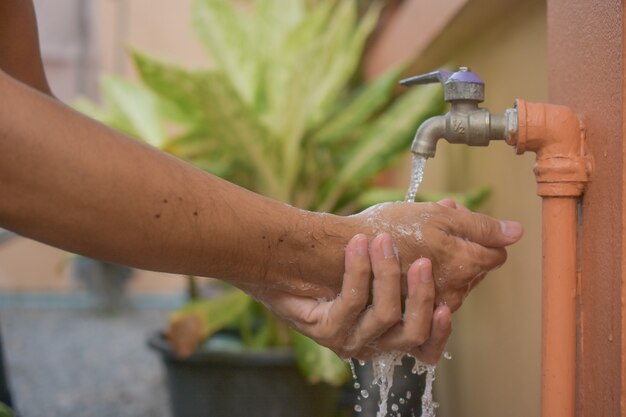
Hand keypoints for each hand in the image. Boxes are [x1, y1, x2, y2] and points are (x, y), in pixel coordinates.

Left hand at [250, 233, 450, 361]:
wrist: (285, 263)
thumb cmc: (337, 256)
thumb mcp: (382, 249)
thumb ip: (417, 236)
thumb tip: (452, 207)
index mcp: (389, 331)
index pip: (425, 349)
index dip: (440, 332)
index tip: (445, 304)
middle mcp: (372, 342)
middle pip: (411, 334)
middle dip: (420, 295)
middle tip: (423, 261)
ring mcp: (348, 339)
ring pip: (384, 317)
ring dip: (388, 275)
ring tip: (382, 241)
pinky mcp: (325, 330)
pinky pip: (351, 303)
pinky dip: (358, 270)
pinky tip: (357, 244)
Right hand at [350, 201, 522, 311]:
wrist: (340, 255)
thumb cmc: (385, 229)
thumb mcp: (436, 216)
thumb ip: (480, 225)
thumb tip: (517, 231)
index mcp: (465, 264)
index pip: (496, 253)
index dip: (478, 233)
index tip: (454, 221)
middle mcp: (455, 292)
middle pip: (476, 271)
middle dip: (462, 249)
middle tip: (431, 229)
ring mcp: (432, 307)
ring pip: (454, 288)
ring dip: (443, 268)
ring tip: (417, 247)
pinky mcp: (412, 317)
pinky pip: (433, 313)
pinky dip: (429, 293)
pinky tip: (412, 276)